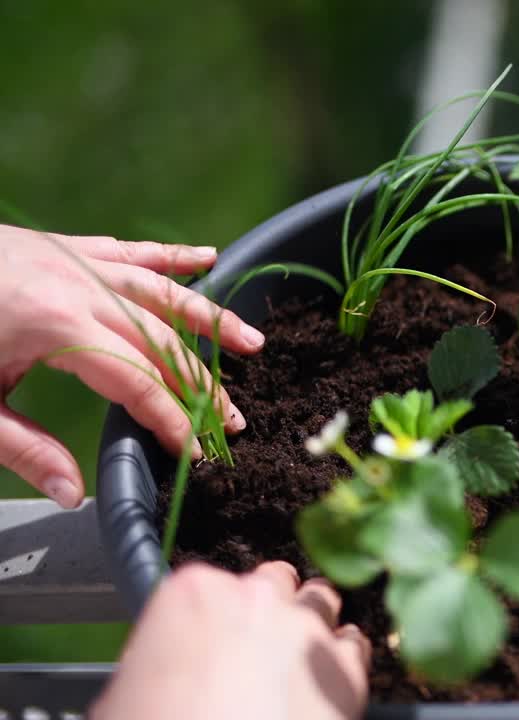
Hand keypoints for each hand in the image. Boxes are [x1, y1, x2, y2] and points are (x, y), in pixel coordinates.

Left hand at [0, 224, 263, 507]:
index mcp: (55, 327)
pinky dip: (170, 256)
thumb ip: (22, 447)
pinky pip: (129, 250)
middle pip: (159, 340)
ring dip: (209, 318)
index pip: (136, 380)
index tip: (198, 450)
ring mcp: (71, 260)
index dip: (171, 418)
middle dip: (203, 383)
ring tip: (253, 342)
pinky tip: (209, 257)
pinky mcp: (60, 246)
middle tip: (237, 418)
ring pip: (159, 290)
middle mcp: (76, 287)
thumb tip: (73, 493)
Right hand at [91, 561, 371, 719]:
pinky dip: (342, 659)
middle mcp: (258, 599)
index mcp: (194, 595)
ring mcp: (309, 631)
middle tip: (254, 651)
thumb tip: (167, 670)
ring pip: (321, 602)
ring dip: (310, 625)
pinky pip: (355, 644)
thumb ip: (158, 658)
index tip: (211, 640)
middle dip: (268, 610)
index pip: (210, 584)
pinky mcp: (347, 670)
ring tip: (292, 664)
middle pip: (275, 583)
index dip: (213, 617)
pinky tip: (322, 684)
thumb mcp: (126, 696)